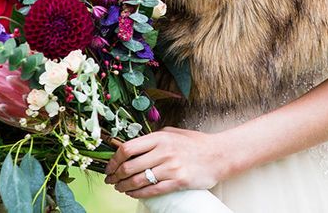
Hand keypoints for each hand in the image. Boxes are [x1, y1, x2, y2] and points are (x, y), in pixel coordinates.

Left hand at [104, 126, 226, 198]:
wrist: (217, 155)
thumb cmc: (194, 143)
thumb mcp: (172, 133)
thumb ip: (153, 138)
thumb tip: (132, 146)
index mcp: (159, 137)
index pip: (128, 148)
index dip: (114, 160)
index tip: (110, 166)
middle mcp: (163, 151)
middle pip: (130, 166)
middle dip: (116, 176)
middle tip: (111, 180)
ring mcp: (171, 167)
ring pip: (139, 180)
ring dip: (124, 186)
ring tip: (119, 187)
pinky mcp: (178, 181)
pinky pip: (152, 190)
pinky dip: (138, 194)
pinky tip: (133, 193)